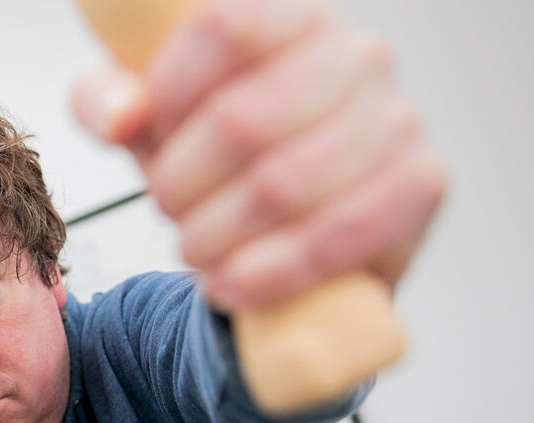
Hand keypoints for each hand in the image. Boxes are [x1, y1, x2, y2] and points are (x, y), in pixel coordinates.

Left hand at [72, 0, 447, 310]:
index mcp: (290, 20)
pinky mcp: (422, 183)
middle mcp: (356, 55)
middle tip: (168, 210)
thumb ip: (111, 102)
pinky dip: (267, 272)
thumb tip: (119, 114)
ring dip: (214, 235)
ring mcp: (397, 117)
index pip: (220, 27)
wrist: (289, 236)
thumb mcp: (149, 123)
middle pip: (239, 119)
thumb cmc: (217, 163)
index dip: (166, 94)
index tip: (148, 139)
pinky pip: (335, 236)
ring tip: (195, 250)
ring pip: (279, 185)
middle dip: (180, 184)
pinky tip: (229, 285)